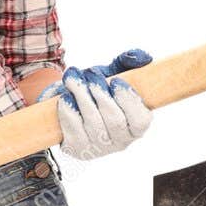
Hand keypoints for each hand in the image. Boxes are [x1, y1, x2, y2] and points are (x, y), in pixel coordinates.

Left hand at [37, 49, 153, 161]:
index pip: (141, 120)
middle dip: (100, 93)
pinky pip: (72, 128)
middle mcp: (120, 141)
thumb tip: (141, 57)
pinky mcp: (76, 149)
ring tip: (73, 79)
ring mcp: (98, 148)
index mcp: (136, 125)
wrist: (64, 99)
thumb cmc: (95, 88)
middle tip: (90, 74)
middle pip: (115, 120)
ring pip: (92, 123)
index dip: (129, 100)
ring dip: (81, 96)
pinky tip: (65, 97)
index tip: (115, 81)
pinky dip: (67, 108)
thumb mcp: (112, 71)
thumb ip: (128, 62)